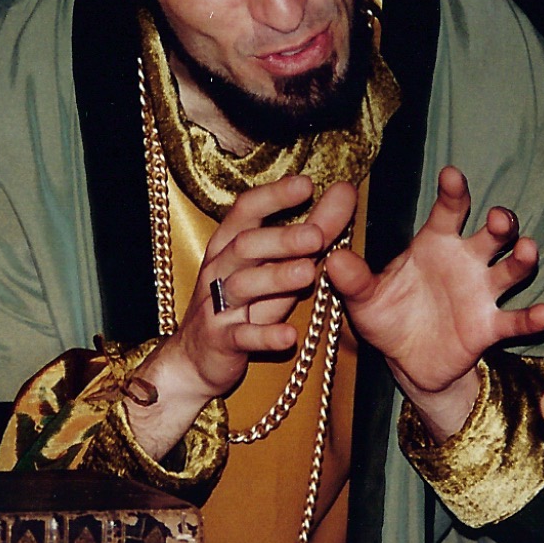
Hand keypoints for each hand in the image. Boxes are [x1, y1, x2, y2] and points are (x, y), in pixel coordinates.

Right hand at [128, 176, 356, 459]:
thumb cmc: (245, 303)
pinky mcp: (222, 341)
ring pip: (243, 286)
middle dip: (281, 238)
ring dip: (276, 278)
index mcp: (230, 244)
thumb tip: (345, 192)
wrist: (199, 358)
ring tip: (309, 273)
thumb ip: (311, 230)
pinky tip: (289, 335)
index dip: (274, 196)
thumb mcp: (275, 265)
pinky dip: (265, 335)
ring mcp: (218, 306)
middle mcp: (220, 269)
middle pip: (245, 245)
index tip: (306, 184)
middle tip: (318, 235)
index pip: (247, 210)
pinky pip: (243, 337)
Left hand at [328, 166, 543, 437]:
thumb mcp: (363, 299)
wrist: (405, 361)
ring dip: (524, 258)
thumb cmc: (387, 316)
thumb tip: (334, 259)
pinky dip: (532, 316)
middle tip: (500, 220)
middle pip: (492, 234)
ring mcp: (482, 292)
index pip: (450, 210)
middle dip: (501, 222)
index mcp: (435, 244)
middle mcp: (466, 261)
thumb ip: (353, 279)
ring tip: (528, 250)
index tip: (452, 175)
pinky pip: (515, 319)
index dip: (454, 191)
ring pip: (511, 268)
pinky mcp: (490, 326)